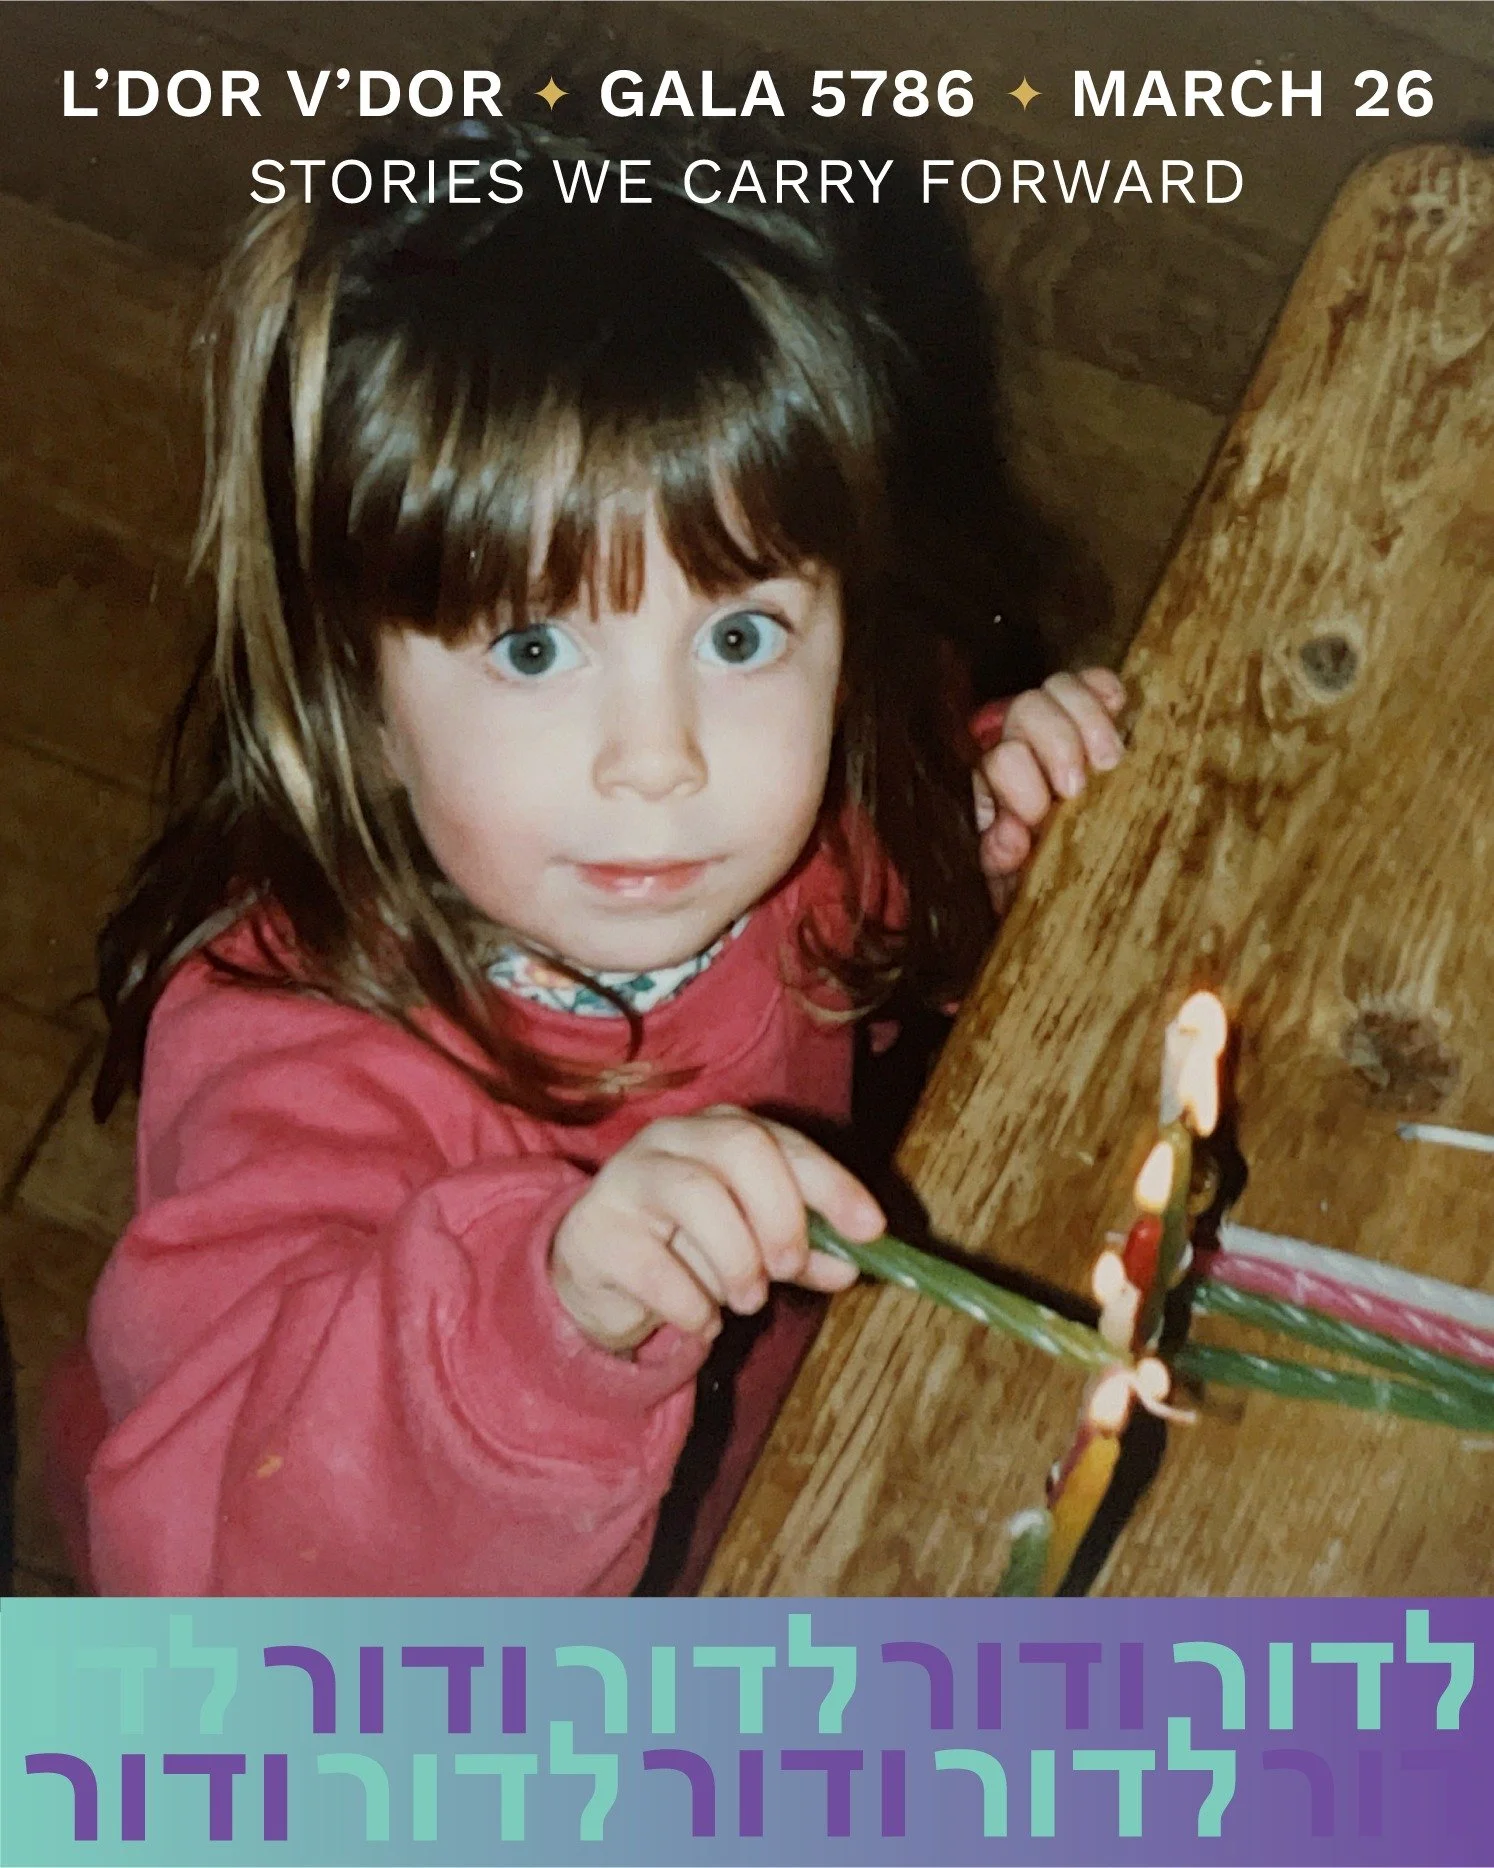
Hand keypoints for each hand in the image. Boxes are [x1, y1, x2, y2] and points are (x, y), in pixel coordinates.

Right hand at [550, 1105, 884, 1353]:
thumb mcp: (755, 1247)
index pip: (785, 1143)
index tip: (870, 1229)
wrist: (597, 1273)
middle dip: (780, 1215)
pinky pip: (653, 1266)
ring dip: (737, 1261)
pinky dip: (692, 1304)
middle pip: (740, 1148)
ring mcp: (628, 1176)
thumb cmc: (687, 1247)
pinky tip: (703, 1320)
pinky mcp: (595, 1228)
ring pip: (697, 1196)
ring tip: (748, 1300)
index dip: (832, 1184)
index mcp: (721, 1130)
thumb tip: (852, 1267)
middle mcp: (674, 1137)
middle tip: (789, 1269)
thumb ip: (802, 1251)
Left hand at [973, 670, 1126, 901]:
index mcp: (991, 788)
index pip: (997, 760)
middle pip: (1026, 709)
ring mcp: (1055, 725)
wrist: (1071, 887)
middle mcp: (1017, 745)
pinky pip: (1095, 681)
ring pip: (1060, 688)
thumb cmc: (1038, 884)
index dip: (1018, 784)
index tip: (1038, 816)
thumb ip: (1003, 859)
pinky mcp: (1092, 716)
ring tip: (1111, 760)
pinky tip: (1119, 709)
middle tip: (1077, 787)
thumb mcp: (1014, 885)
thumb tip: (1011, 836)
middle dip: (1057, 744)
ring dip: (1087, 718)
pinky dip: (1105, 689)